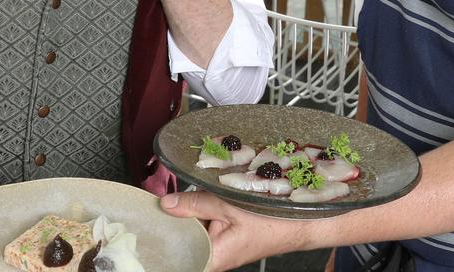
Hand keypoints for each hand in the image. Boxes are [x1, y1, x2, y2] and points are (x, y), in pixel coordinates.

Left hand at [160, 191, 316, 270]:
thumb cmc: (272, 219)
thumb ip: (195, 204)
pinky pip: (208, 225)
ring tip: (185, 196)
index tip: (150, 224)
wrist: (302, 221)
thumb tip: (166, 204)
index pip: (178, 256)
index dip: (164, 240)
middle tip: (162, 201)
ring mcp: (221, 247)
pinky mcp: (227, 237)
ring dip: (192, 213)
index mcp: (213, 257)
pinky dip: (204, 211)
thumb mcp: (229, 205)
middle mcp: (215, 257)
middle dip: (176, 220)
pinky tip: (202, 197)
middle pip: (184, 239)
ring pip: (196, 229)